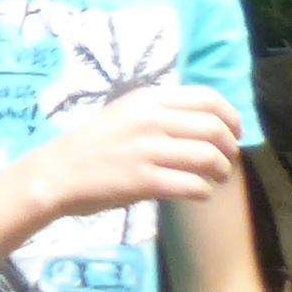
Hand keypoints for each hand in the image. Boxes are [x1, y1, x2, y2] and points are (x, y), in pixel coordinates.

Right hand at [14, 86, 244, 224]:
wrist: (57, 173)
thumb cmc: (95, 145)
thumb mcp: (125, 114)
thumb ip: (162, 113)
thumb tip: (210, 124)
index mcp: (147, 99)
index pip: (207, 98)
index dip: (231, 117)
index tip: (234, 134)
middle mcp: (149, 119)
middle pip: (214, 128)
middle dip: (230, 148)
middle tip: (226, 161)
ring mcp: (146, 150)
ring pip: (209, 157)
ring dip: (221, 171)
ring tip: (216, 179)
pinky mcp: (144, 181)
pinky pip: (194, 185)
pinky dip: (204, 191)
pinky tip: (198, 193)